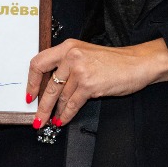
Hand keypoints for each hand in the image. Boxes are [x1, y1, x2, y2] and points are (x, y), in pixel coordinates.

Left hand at [26, 38, 167, 128]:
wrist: (137, 64)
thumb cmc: (114, 61)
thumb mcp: (86, 55)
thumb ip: (67, 65)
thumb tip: (50, 86)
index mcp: (68, 47)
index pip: (39, 63)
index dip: (32, 82)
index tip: (30, 94)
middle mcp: (71, 56)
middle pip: (48, 85)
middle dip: (41, 105)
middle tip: (37, 117)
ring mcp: (80, 70)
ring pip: (60, 97)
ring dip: (55, 111)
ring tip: (52, 119)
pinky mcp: (89, 85)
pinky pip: (71, 105)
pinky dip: (66, 115)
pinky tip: (63, 119)